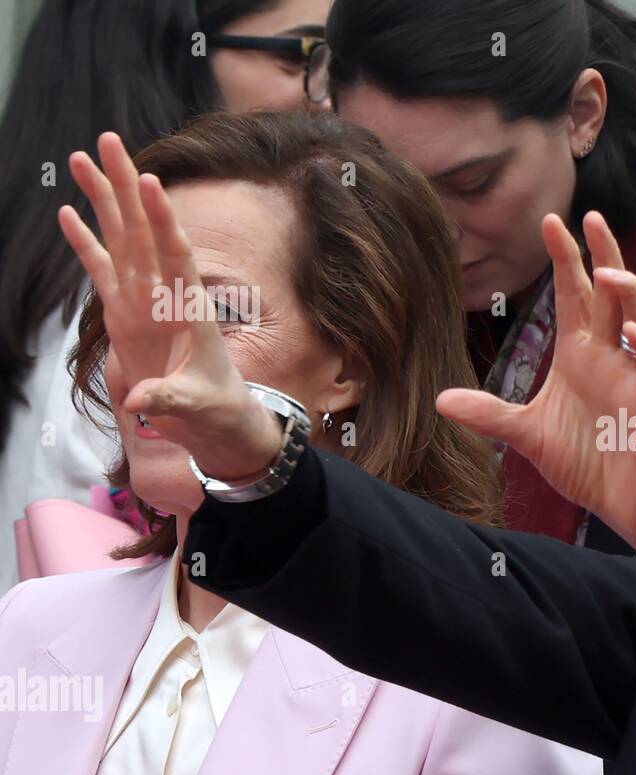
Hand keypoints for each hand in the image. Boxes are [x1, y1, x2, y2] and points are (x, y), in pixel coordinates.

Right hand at [58, 132, 281, 481]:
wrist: (215, 422)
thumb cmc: (216, 409)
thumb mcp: (197, 406)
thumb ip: (169, 399)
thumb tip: (141, 403)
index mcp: (190, 307)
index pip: (177, 253)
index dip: (164, 219)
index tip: (150, 182)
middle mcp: (166, 293)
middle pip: (143, 229)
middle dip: (126, 185)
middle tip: (108, 141)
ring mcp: (143, 299)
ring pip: (121, 239)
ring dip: (102, 199)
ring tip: (82, 159)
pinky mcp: (124, 312)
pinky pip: (101, 270)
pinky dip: (85, 243)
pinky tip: (67, 212)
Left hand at [437, 212, 635, 556]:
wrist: (624, 507)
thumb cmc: (586, 462)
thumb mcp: (527, 435)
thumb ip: (490, 414)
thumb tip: (441, 400)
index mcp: (581, 354)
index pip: (574, 294)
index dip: (565, 258)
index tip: (548, 221)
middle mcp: (610, 356)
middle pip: (612, 293)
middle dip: (604, 254)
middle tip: (589, 215)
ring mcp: (635, 377)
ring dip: (629, 296)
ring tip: (609, 272)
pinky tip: (634, 337)